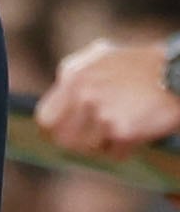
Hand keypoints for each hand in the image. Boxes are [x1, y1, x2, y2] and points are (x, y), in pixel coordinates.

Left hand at [38, 38, 179, 158]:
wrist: (178, 72)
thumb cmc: (141, 64)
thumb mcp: (99, 57)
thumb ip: (74, 77)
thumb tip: (57, 107)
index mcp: (72, 76)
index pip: (45, 118)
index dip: (56, 130)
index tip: (66, 134)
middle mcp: (82, 95)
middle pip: (64, 139)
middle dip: (78, 143)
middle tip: (96, 139)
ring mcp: (101, 114)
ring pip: (89, 149)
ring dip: (104, 146)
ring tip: (120, 130)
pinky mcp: (122, 131)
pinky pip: (115, 154)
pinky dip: (126, 150)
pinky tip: (138, 132)